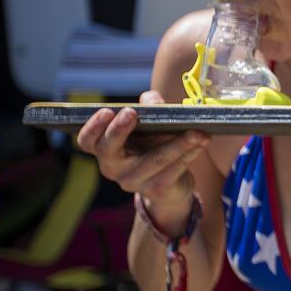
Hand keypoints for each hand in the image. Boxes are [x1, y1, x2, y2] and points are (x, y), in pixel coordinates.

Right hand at [75, 90, 208, 210]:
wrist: (169, 186)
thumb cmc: (153, 146)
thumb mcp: (148, 126)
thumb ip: (149, 108)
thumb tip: (153, 100)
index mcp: (105, 150)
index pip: (87, 141)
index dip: (93, 127)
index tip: (106, 111)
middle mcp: (113, 168)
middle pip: (109, 150)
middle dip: (119, 130)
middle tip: (132, 113)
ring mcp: (133, 182)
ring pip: (154, 159)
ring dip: (178, 142)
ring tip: (197, 130)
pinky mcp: (156, 190)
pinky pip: (174, 169)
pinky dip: (190, 152)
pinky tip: (203, 140)